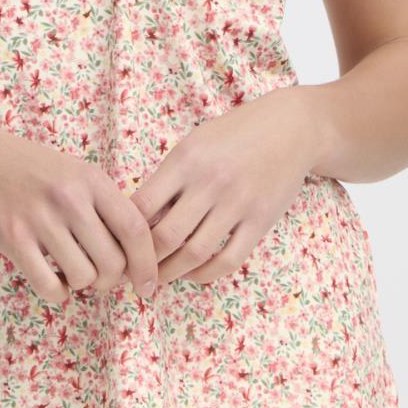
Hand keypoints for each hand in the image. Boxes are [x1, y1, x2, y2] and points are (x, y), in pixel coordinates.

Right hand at [0, 112, 159, 306]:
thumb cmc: (30, 167)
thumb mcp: (74, 172)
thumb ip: (104, 205)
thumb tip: (135, 255)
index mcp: (91, 179)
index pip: (135, 229)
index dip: (147, 264)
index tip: (147, 286)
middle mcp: (69, 198)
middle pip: (113, 262)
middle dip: (111, 280)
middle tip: (99, 277)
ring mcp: (40, 219)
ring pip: (83, 277)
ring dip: (82, 285)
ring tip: (71, 272)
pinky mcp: (13, 238)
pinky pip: (49, 286)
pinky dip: (57, 293)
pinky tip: (54, 282)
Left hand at [128, 88, 317, 286]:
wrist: (290, 127)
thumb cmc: (233, 134)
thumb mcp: (194, 142)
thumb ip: (168, 176)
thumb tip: (135, 216)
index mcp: (186, 160)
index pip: (142, 206)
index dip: (124, 232)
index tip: (117, 245)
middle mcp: (209, 182)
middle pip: (164, 236)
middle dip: (143, 262)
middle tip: (132, 272)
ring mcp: (237, 203)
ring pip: (194, 253)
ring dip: (170, 273)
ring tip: (157, 279)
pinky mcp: (260, 221)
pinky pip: (228, 260)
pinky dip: (205, 274)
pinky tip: (192, 273)